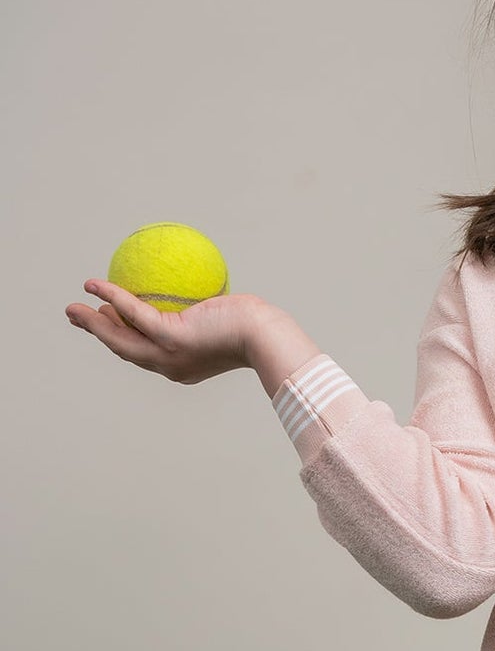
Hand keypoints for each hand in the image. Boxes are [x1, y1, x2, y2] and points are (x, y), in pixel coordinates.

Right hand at [63, 279, 271, 384]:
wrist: (266, 337)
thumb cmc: (254, 326)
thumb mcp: (224, 320)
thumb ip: (205, 312)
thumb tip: (198, 294)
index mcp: (180, 365)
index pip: (143, 352)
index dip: (119, 339)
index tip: (105, 324)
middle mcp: (170, 366)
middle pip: (123, 349)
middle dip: (97, 334)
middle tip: (76, 317)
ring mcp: (168, 354)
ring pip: (119, 337)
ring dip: (92, 323)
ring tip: (72, 308)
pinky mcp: (171, 338)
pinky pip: (133, 313)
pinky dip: (110, 298)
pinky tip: (94, 285)